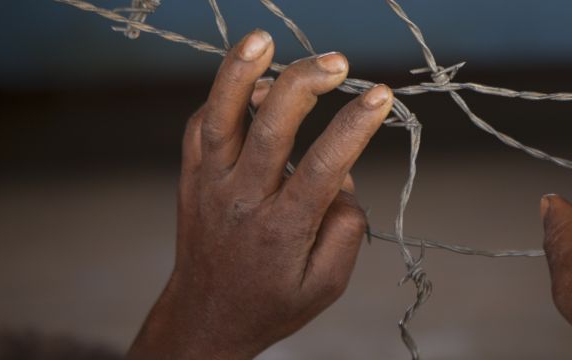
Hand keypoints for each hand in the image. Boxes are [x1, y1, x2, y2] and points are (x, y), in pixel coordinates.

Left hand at [128, 30, 393, 358]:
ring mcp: (210, 185)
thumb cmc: (273, 302)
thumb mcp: (327, 284)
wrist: (204, 318)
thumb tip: (345, 180)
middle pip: (270, 129)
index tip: (380, 95)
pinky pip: (201, 124)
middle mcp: (242, 201)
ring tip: (264, 39)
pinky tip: (250, 77)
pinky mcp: (192, 177)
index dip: (354, 126)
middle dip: (304, 86)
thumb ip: (346, 230)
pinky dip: (222, 95)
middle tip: (338, 63)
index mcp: (283, 229)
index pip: (324, 167)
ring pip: (220, 117)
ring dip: (240, 72)